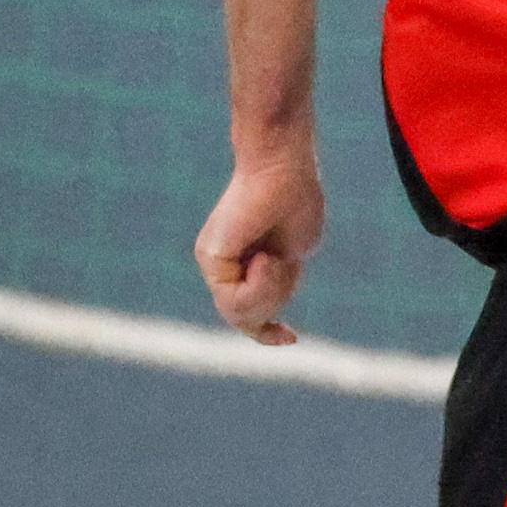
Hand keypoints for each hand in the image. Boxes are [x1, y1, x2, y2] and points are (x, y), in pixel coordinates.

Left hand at [195, 147, 325, 344]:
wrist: (282, 168)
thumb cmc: (295, 202)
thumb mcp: (292, 257)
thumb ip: (277, 285)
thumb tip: (267, 315)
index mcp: (243, 265)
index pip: (246, 313)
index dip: (266, 334)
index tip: (292, 338)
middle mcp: (222, 266)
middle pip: (248, 318)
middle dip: (275, 300)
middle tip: (282, 264)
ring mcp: (214, 262)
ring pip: (241, 314)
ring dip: (269, 293)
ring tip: (274, 260)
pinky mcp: (211, 257)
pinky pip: (236, 298)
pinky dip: (260, 284)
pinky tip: (265, 259)